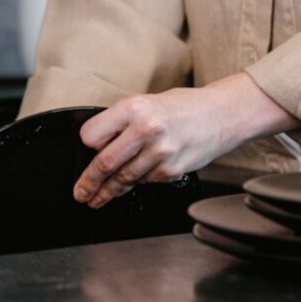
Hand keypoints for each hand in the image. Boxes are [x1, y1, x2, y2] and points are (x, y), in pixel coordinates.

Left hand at [73, 72, 300, 207]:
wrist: (220, 115)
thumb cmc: (181, 107)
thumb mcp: (146, 103)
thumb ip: (121, 123)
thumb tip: (96, 147)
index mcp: (134, 108)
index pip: (92, 135)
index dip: (85, 145)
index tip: (83, 153)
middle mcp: (146, 129)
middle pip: (105, 163)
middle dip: (88, 182)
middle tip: (80, 193)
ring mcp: (161, 152)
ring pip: (124, 179)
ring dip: (108, 192)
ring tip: (97, 198)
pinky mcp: (172, 170)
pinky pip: (145, 182)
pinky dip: (137, 182)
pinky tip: (134, 181)